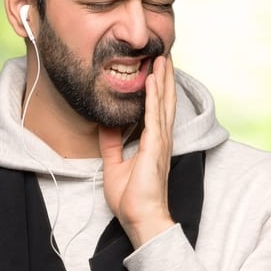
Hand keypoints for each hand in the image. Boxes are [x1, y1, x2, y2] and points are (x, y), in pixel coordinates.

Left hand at [99, 55, 176, 247]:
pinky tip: (152, 80)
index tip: (157, 67)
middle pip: (165, 100)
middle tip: (165, 53)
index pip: (157, 108)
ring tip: (163, 58)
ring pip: (162, 102)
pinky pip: (154, 115)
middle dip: (165, 76)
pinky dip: (153, 96)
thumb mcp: (115, 164)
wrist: (140, 217)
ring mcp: (160, 141)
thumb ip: (112, 143)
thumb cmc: (132, 198)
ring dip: (162, 79)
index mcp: (153, 141)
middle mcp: (161, 138)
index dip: (158, 87)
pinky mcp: (155, 146)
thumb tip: (105, 125)